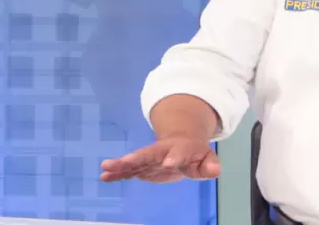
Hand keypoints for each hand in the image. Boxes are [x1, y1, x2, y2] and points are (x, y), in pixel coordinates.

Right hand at [99, 136, 219, 182]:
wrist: (181, 142)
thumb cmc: (195, 153)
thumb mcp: (207, 159)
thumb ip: (210, 165)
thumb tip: (214, 170)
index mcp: (181, 149)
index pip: (178, 154)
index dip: (174, 158)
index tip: (168, 164)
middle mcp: (162, 152)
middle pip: (150, 153)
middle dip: (137, 157)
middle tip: (125, 161)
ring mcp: (150, 158)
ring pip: (135, 160)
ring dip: (121, 164)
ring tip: (105, 168)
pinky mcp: (142, 166)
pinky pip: (128, 169)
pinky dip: (117, 173)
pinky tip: (104, 176)